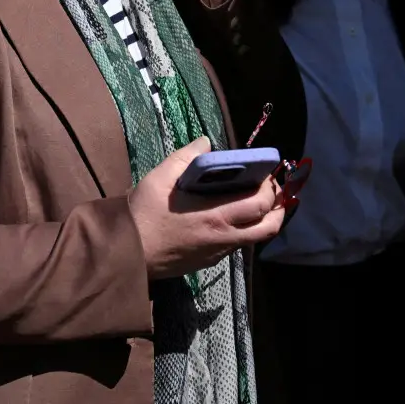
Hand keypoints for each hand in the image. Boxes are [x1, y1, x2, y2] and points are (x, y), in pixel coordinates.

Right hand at [128, 136, 284, 280]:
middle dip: (278, 205)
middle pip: (268, 225)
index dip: (271, 188)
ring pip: (257, 239)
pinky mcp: (211, 261)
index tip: (268, 173)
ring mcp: (219, 251)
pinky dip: (247, 230)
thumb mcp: (159, 178)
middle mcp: (224, 236)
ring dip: (266, 221)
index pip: (260, 203)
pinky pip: (239, 245)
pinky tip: (235, 217)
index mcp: (215, 214)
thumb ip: (185, 157)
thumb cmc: (143, 214)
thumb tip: (206, 142)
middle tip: (271, 188)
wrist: (127, 253)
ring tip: (262, 205)